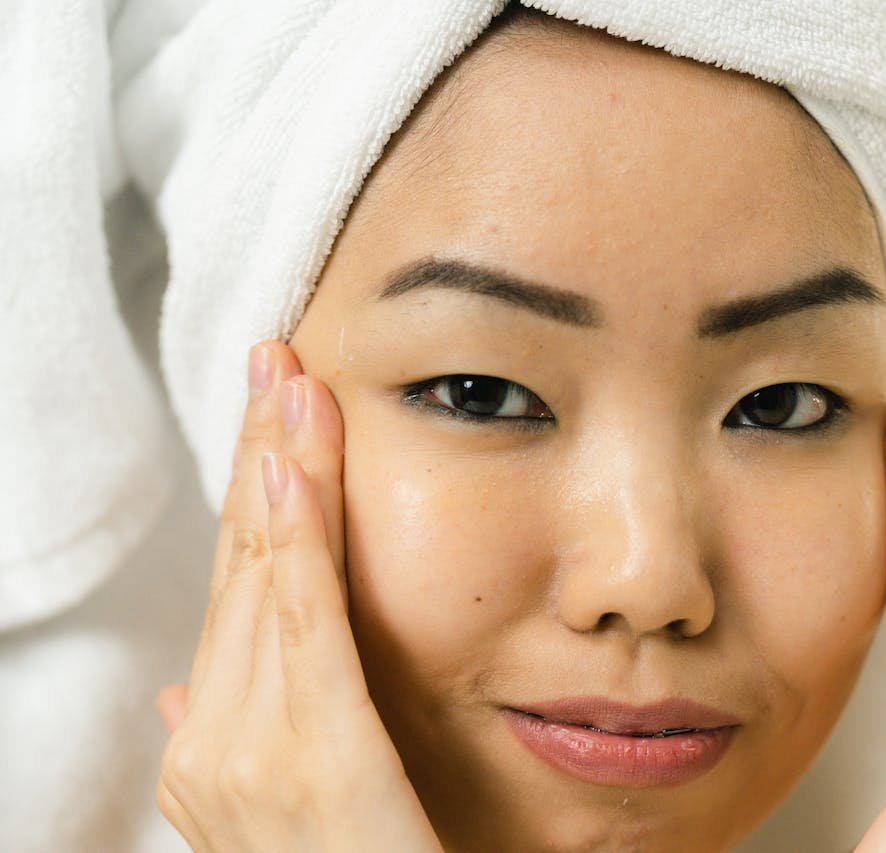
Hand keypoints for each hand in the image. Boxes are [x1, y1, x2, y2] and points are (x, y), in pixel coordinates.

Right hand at [154, 341, 441, 851]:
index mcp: (212, 741)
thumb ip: (241, 731)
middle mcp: (215, 740)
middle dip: (260, 454)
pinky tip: (291, 467)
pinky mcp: (313, 758)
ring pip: (267, 577)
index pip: (238, 588)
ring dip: (279, 467)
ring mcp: (250, 752)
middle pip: (244, 565)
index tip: (271, 408)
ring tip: (290, 380)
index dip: (254, 491)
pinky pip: (301, 626)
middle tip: (277, 358)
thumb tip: (181, 687)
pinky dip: (294, 540)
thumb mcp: (286, 800)